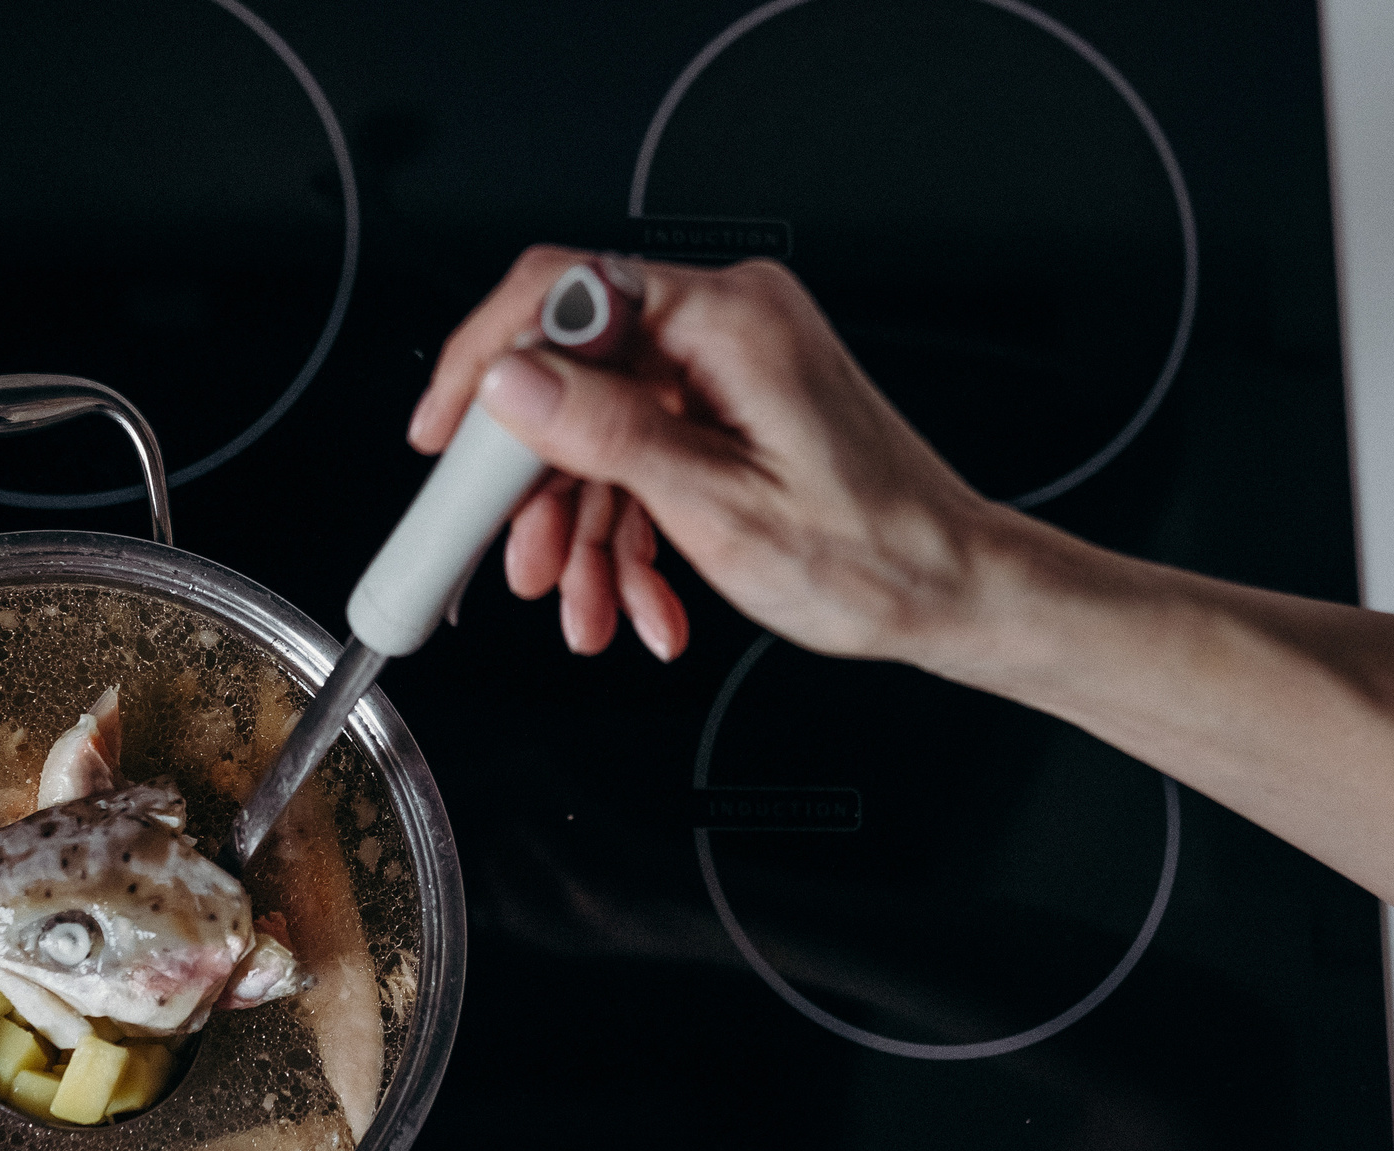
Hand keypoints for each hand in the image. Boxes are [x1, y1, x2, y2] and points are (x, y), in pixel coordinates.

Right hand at [407, 245, 1016, 668]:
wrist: (951, 591)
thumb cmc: (872, 556)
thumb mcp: (716, 507)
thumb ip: (604, 434)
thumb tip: (510, 381)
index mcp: (727, 319)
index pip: (563, 292)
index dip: (484, 359)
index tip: (442, 433)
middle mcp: (726, 324)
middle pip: (574, 380)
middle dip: (541, 491)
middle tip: (517, 565)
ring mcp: (728, 367)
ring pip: (603, 436)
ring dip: (586, 535)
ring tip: (591, 615)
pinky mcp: (732, 409)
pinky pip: (646, 458)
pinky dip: (632, 534)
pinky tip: (640, 603)